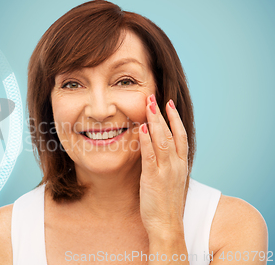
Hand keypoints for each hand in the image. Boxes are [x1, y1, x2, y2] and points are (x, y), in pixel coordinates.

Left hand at [138, 94, 187, 238]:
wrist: (167, 226)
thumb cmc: (166, 205)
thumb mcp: (169, 181)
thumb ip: (165, 165)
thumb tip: (156, 151)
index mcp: (181, 165)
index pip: (180, 135)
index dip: (174, 118)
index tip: (168, 104)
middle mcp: (176, 165)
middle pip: (171, 133)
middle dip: (163, 114)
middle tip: (154, 98)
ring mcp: (166, 171)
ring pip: (162, 140)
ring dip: (154, 121)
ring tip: (148, 105)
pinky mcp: (154, 178)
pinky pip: (151, 156)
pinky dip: (146, 141)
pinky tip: (142, 128)